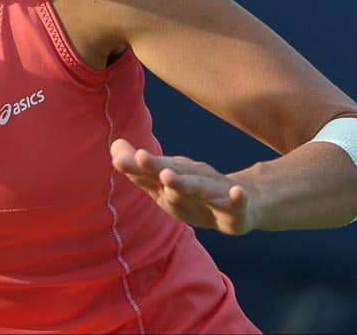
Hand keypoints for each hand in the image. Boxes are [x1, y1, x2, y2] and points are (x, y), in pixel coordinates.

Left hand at [110, 138, 257, 234]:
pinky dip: (238, 197)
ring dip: (184, 182)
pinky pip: (239, 202)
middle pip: (173, 172)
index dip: (136, 166)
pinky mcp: (237, 208)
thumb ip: (141, 170)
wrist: (243, 201)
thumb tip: (113, 148)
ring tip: (168, 176)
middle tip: (140, 157)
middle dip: (156, 166)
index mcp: (177, 174)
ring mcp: (216, 191)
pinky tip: (238, 193)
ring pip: (199, 186)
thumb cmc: (196, 190)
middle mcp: (194, 178)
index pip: (152, 169)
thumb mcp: (168, 182)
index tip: (116, 158)